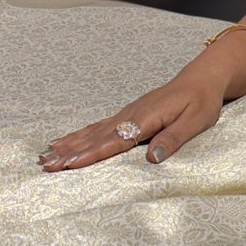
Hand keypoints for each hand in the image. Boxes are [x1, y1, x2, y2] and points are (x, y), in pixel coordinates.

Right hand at [38, 73, 224, 171]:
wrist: (200, 79)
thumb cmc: (201, 102)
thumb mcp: (196, 121)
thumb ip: (173, 139)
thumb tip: (152, 158)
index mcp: (146, 118)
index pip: (116, 140)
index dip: (93, 154)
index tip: (71, 164)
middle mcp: (130, 115)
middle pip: (95, 137)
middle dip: (70, 153)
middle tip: (46, 166)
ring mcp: (125, 114)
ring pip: (91, 132)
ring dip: (67, 146)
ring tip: (44, 158)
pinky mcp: (126, 115)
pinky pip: (96, 127)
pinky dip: (77, 136)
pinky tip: (62, 143)